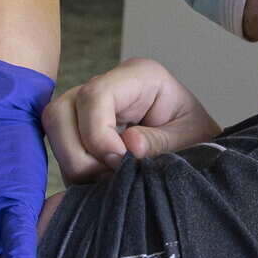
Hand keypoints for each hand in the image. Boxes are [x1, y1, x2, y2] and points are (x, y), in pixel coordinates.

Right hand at [44, 58, 218, 183]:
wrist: (203, 149)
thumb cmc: (200, 138)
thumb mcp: (193, 139)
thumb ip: (162, 142)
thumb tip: (128, 146)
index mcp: (140, 76)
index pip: (95, 95)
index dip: (98, 134)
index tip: (119, 163)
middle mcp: (108, 84)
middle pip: (61, 110)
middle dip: (78, 153)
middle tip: (110, 176)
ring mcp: (90, 105)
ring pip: (54, 128)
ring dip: (74, 163)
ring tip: (107, 181)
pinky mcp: (82, 126)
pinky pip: (61, 145)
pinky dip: (75, 169)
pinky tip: (101, 181)